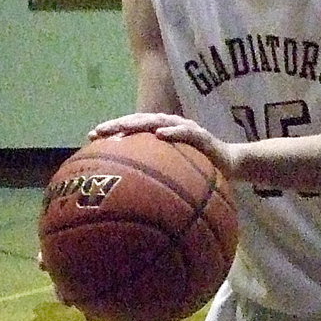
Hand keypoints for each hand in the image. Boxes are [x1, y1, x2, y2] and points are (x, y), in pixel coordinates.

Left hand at [89, 112, 237, 177]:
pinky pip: (186, 133)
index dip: (111, 130)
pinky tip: (160, 135)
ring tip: (122, 128)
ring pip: (158, 121)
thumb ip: (154, 179)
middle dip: (117, 125)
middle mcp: (169, 126)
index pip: (131, 129)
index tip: (89, 138)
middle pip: (138, 121)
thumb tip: (127, 198)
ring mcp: (185, 129)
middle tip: (98, 132)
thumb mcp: (172, 175)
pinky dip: (173, 132)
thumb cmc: (198, 171)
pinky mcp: (202, 136)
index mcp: (159, 135)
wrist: (231, 165)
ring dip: (139, 123)